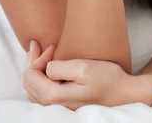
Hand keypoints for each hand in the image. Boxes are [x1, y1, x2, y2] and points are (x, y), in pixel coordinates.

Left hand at [22, 40, 136, 109]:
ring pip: (33, 87)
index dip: (38, 57)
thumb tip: (45, 68)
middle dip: (33, 61)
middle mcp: (53, 105)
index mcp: (54, 96)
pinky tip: (46, 65)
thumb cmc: (106, 78)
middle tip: (38, 44)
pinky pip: (42, 91)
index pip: (30, 74)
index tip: (53, 47)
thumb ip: (59, 68)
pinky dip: (40, 76)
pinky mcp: (63, 104)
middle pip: (29, 82)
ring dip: (35, 68)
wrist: (123, 93)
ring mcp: (58, 107)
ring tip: (40, 51)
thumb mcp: (83, 68)